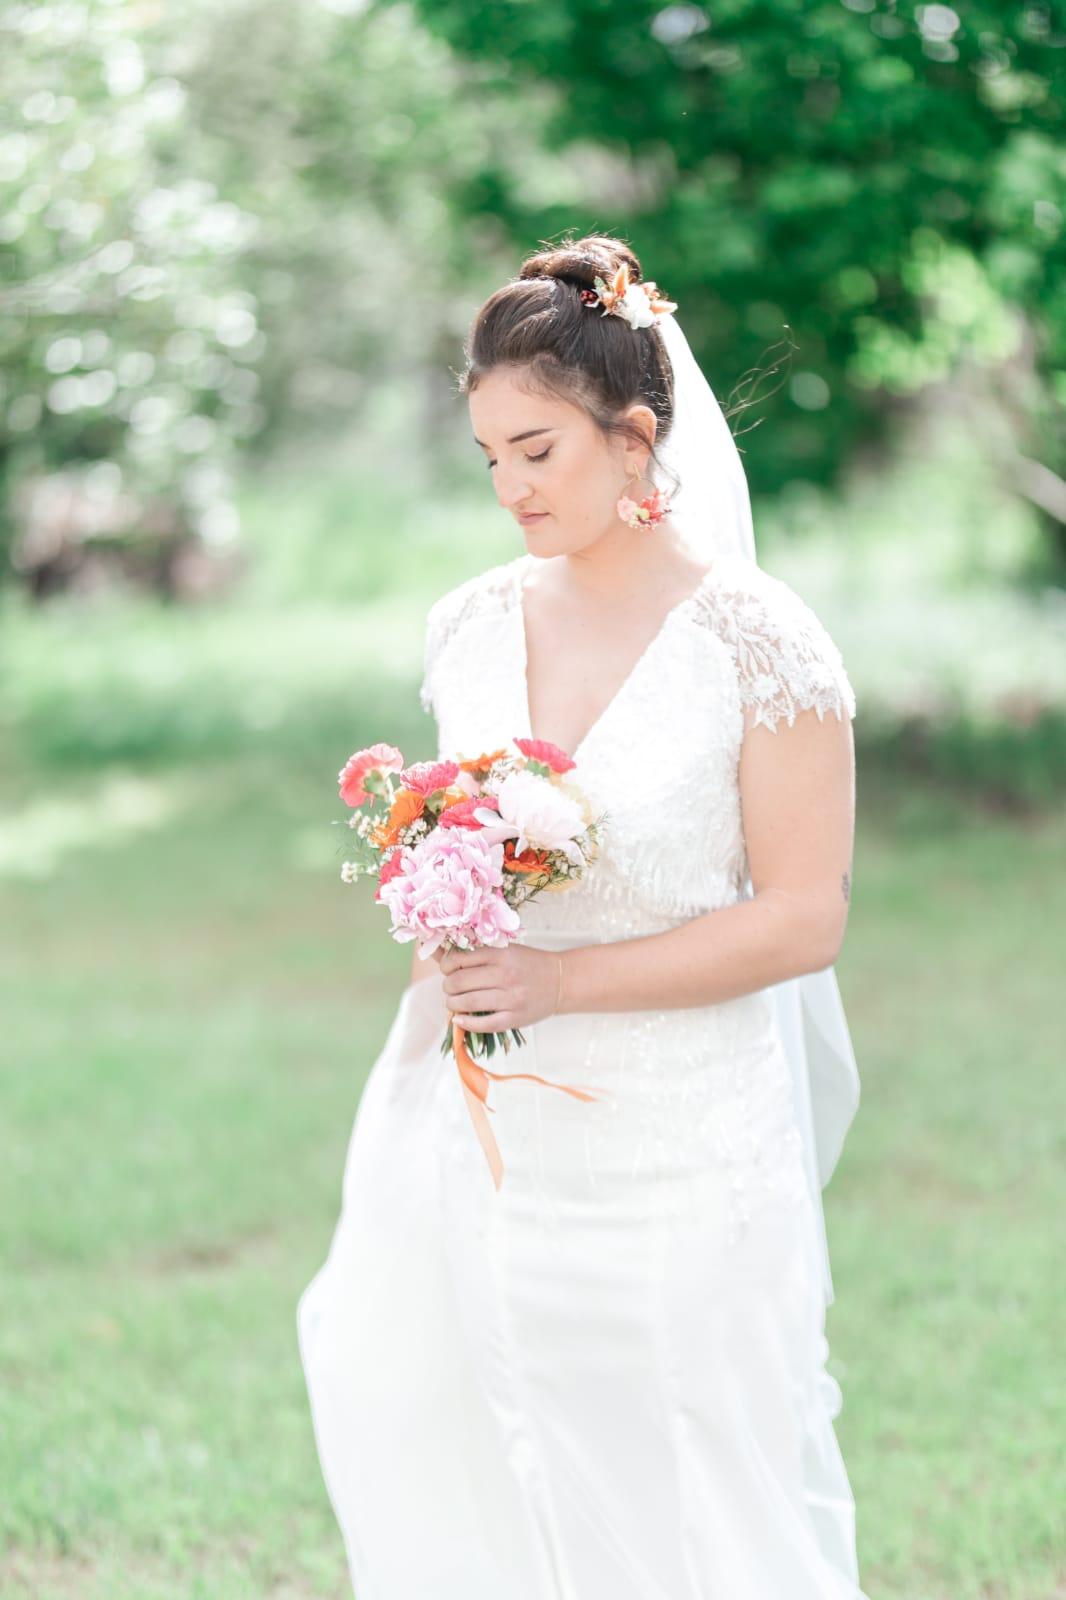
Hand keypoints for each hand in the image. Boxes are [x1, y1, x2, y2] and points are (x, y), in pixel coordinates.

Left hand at [437, 942, 563, 1031]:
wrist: (561, 981)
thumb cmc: (530, 964)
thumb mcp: (506, 951)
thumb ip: (478, 954)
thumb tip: (439, 953)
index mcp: (501, 955)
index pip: (460, 959)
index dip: (446, 965)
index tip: (447, 969)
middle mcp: (505, 975)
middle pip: (460, 982)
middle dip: (448, 987)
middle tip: (450, 988)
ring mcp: (511, 998)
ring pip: (468, 1002)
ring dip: (453, 1004)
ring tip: (453, 1003)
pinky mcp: (515, 1018)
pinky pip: (484, 1024)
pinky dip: (466, 1023)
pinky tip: (459, 1019)